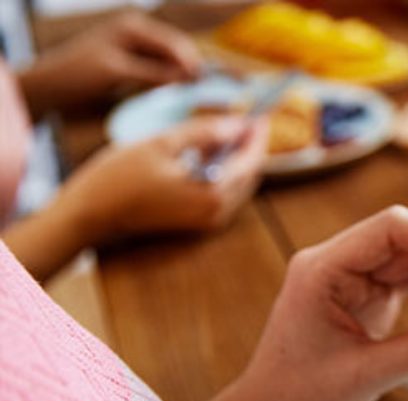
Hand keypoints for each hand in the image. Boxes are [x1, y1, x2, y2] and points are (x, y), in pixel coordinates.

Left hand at [17, 12, 200, 116]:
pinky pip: (157, 68)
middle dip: (187, 67)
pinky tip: (171, 90)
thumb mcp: (119, 73)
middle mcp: (136, 31)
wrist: (49, 87)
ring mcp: (133, 46)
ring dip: (178, 74)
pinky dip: (166, 78)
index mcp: (133, 26)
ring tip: (188, 91)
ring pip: (168, 60)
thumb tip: (188, 77)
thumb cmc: (78, 76)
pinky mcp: (131, 61)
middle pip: (174, 50)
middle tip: (200, 88)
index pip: (174, 43)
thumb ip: (154, 74)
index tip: (203, 82)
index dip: (191, 61)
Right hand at [53, 115, 266, 241]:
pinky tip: (212, 151)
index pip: (250, 161)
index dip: (257, 135)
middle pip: (249, 175)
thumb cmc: (119, 177)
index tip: (261, 114)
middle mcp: (216, 213)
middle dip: (250, 146)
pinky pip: (222, 193)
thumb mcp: (162, 144)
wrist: (89, 214)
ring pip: (237, 184)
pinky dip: (224, 171)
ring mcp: (207, 221)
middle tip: (249, 118)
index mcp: (212, 194)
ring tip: (231, 130)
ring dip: (238, 158)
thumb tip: (238, 123)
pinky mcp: (195, 222)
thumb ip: (204, 133)